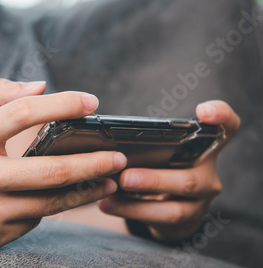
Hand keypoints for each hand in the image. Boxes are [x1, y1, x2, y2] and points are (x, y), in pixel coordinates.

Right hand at [0, 79, 126, 250]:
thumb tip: (41, 87)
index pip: (22, 113)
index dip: (63, 104)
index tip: (92, 103)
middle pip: (49, 168)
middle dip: (93, 161)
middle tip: (119, 154)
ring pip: (50, 202)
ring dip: (87, 189)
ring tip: (110, 178)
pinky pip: (35, 219)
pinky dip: (57, 205)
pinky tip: (70, 196)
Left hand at [98, 101, 239, 242]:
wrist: (170, 203)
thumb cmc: (161, 162)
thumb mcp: (160, 147)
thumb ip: (145, 139)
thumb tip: (104, 137)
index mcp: (205, 145)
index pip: (227, 127)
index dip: (221, 117)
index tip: (203, 111)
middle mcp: (208, 172)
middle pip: (190, 179)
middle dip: (154, 180)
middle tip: (125, 177)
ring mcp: (200, 199)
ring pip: (174, 205)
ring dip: (139, 201)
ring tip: (110, 194)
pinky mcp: (185, 218)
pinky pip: (158, 218)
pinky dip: (129, 210)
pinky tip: (107, 203)